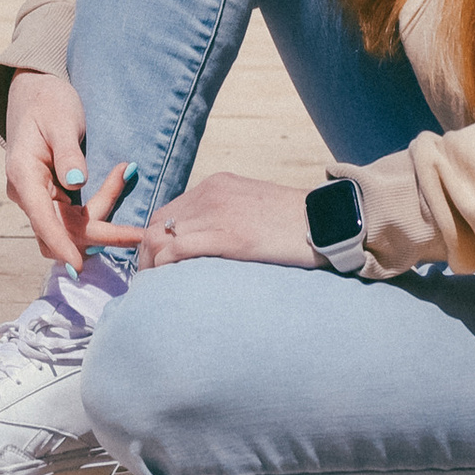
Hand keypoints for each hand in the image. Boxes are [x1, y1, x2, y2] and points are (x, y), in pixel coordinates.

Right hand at [2, 70, 136, 271]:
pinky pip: (75, 214)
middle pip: (63, 230)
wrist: (34, 88)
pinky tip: (119, 180)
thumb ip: (68, 153)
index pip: (42, 220)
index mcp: (23, 176)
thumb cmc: (47, 101)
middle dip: (100, 232)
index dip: (62, 245)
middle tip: (138, 231)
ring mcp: (40, 196)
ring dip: (102, 216)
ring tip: (127, 175)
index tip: (80, 267)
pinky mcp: (52, 195)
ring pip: (71, 226)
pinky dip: (98, 207)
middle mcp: (28, 193)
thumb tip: (76, 183)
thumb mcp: (61, 122)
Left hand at [124, 172, 315, 271]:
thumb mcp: (251, 207)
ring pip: (163, 237)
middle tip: (150, 282)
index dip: (155, 240)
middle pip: (158, 224)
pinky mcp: (230, 237)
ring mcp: (219, 213)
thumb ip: (225, 216)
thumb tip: (204, 243)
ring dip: (153, 264)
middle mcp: (211, 194)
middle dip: (147, 254)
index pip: (167, 212)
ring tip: (155, 289)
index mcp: (216, 185)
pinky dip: (167, 267)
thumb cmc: (293, 223)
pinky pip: (180, 249)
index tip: (155, 265)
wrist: (326, 221)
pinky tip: (169, 284)